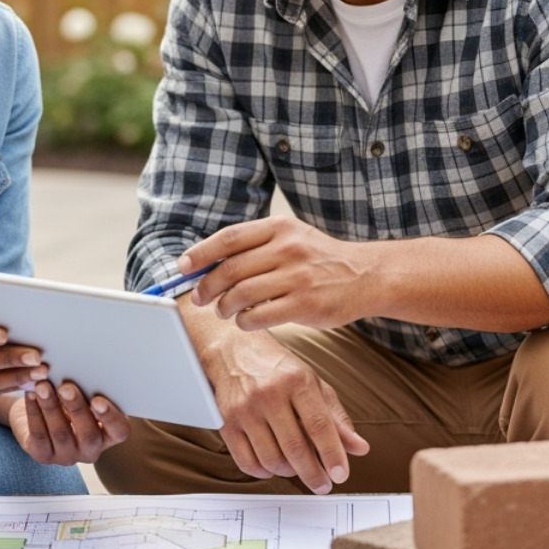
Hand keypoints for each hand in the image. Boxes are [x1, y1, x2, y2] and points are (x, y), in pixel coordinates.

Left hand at [9, 380, 130, 464]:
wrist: (41, 410)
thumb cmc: (70, 397)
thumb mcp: (83, 393)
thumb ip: (88, 388)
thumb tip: (82, 370)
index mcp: (109, 433)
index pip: (119, 430)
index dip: (110, 417)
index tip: (98, 400)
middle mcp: (91, 449)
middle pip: (89, 435)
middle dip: (77, 409)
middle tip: (66, 388)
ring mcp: (67, 456)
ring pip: (60, 433)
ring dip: (51, 407)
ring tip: (42, 386)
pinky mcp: (43, 455)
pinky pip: (39, 435)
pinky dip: (34, 412)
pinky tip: (30, 395)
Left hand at [183, 216, 373, 330]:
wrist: (366, 276)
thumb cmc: (319, 259)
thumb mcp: (291, 238)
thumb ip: (256, 246)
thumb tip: (208, 263)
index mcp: (280, 227)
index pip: (229, 238)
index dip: (201, 254)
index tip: (183, 267)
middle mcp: (288, 248)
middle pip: (230, 269)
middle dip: (207, 287)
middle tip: (199, 298)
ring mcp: (298, 276)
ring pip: (242, 294)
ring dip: (224, 307)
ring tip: (223, 311)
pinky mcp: (305, 304)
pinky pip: (260, 316)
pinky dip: (244, 322)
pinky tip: (245, 321)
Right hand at [204, 329, 367, 493]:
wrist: (234, 350)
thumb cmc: (278, 369)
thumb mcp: (313, 384)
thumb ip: (336, 418)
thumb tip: (359, 448)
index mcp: (296, 381)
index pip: (319, 425)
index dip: (332, 454)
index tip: (341, 475)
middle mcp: (269, 394)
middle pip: (295, 448)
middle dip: (313, 474)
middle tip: (323, 485)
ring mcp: (244, 409)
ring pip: (271, 459)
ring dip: (289, 472)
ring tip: (297, 468)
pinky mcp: (225, 422)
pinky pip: (247, 462)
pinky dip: (264, 472)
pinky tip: (274, 466)